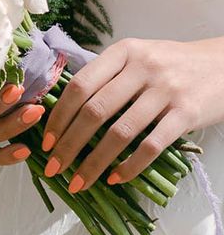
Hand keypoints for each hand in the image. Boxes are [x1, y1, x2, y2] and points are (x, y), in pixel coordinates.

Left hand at [42, 36, 223, 192]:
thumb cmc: (173, 63)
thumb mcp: (138, 56)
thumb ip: (107, 74)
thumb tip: (65, 108)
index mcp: (123, 52)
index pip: (80, 86)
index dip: (59, 115)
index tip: (46, 140)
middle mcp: (142, 68)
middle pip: (94, 111)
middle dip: (69, 144)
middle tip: (54, 167)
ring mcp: (166, 90)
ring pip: (119, 132)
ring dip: (94, 162)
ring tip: (79, 182)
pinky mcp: (187, 113)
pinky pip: (152, 145)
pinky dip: (130, 166)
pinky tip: (116, 179)